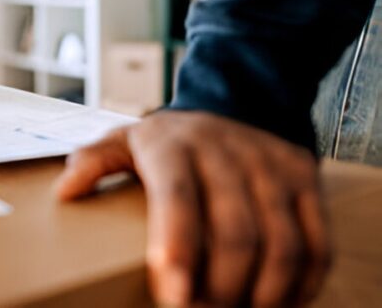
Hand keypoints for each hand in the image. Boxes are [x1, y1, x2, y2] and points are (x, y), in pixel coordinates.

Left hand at [55, 111, 331, 307]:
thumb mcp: (127, 138)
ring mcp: (271, 167)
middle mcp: (227, 154)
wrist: (239, 95)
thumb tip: (65, 191)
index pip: (178, 200)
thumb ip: (95, 161)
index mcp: (175, 147)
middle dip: (220, 289)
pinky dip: (304, 284)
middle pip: (235, 234)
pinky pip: (317, 243)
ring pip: (282, 245)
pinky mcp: (306, 181)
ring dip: (263, 295)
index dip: (177, 252)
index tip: (172, 297)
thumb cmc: (172, 137)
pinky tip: (279, 304)